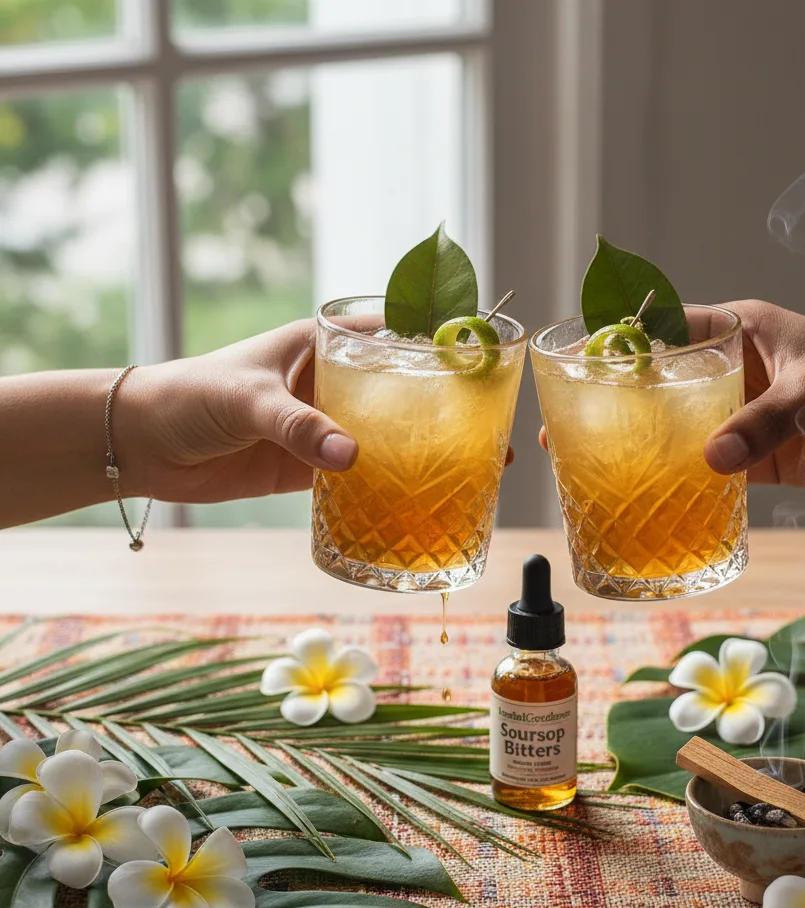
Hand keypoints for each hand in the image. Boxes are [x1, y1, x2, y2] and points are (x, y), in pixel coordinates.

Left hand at [120, 320, 513, 504]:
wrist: (143, 444)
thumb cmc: (190, 395)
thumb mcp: (248, 400)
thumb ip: (298, 426)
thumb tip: (350, 459)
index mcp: (326, 344)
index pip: (397, 337)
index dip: (440, 348)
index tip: (484, 367)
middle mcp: (336, 384)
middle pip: (405, 393)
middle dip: (446, 411)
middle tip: (492, 431)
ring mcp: (327, 427)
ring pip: (390, 438)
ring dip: (424, 454)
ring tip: (473, 471)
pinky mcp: (312, 467)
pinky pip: (361, 477)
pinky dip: (387, 489)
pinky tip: (419, 503)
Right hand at [538, 300, 804, 491]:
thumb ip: (761, 422)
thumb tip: (709, 459)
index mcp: (739, 331)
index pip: (667, 328)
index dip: (622, 341)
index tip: (580, 362)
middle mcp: (732, 371)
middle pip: (661, 384)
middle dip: (617, 403)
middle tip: (567, 426)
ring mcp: (740, 415)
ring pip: (677, 428)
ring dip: (643, 446)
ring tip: (594, 465)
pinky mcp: (755, 455)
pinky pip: (708, 468)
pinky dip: (683, 481)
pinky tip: (648, 496)